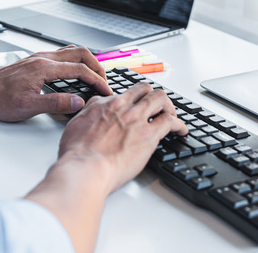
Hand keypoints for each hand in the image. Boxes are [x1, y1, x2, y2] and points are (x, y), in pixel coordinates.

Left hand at [0, 45, 112, 121]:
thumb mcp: (28, 107)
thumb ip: (55, 104)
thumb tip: (78, 102)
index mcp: (44, 68)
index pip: (80, 70)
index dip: (97, 81)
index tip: (106, 91)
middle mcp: (43, 58)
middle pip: (80, 54)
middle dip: (97, 67)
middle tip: (104, 82)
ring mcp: (39, 57)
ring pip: (72, 51)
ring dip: (87, 61)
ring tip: (95, 75)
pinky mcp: (35, 60)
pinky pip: (62, 54)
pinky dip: (76, 61)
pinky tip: (75, 72)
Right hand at [57, 83, 188, 194]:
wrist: (84, 167)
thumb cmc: (77, 152)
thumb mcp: (77, 123)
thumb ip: (89, 112)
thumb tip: (95, 106)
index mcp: (107, 105)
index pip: (128, 92)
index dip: (137, 98)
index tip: (141, 104)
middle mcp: (124, 108)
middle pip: (147, 90)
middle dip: (155, 98)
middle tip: (160, 108)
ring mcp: (137, 120)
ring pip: (161, 100)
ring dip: (169, 107)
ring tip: (172, 116)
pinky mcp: (149, 136)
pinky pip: (170, 122)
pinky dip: (179, 125)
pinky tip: (181, 131)